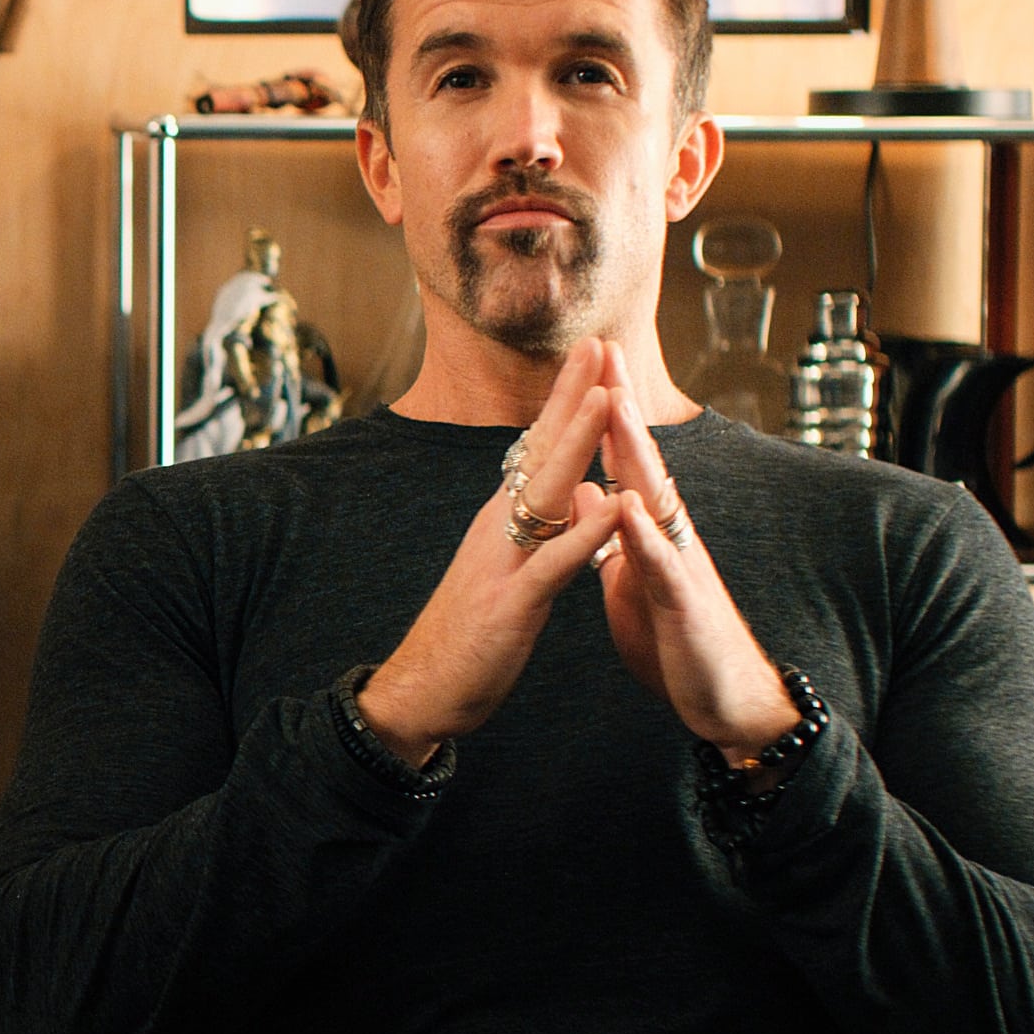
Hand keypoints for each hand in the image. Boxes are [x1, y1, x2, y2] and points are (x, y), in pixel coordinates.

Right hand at [358, 340, 627, 764]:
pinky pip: (553, 564)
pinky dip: (584, 535)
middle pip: (542, 451)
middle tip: (599, 343)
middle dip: (573, 397)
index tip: (594, 354)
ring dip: (576, 445)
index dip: (568, 400)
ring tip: (606, 399)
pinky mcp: (511, 605)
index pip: (540, 447)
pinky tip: (612, 508)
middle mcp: (500, 528)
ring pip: (546, 494)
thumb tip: (577, 497)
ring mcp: (504, 562)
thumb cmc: (468, 634)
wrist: (422, 690)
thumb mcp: (508, 571)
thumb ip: (540, 532)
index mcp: (504, 520)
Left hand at [590, 343, 800, 765]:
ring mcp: (680, 564)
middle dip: (623, 404)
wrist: (721, 697)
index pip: (622, 458)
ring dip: (635, 451)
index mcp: (649, 528)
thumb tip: (589, 494)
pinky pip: (661, 564)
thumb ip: (613, 536)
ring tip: (616, 403)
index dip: (603, 411)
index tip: (585, 359)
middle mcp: (669, 534)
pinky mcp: (683, 603)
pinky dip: (641, 534)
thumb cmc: (675, 635)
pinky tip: (625, 505)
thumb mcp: (630, 579)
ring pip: (655, 497)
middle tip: (604, 348)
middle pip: (642, 458)